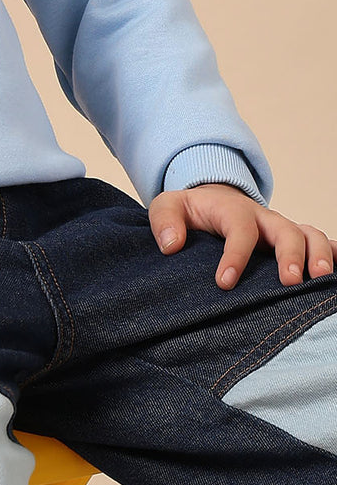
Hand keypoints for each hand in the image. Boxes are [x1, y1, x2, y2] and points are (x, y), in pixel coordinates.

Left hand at [149, 182, 335, 290]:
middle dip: (291, 255)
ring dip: (320, 255)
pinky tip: (336, 276)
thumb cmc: (190, 210)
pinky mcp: (294, 242)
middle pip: (287, 230)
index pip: (240, 230)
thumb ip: (164, 220)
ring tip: (320, 280)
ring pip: (310, 236)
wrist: (211, 202)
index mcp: (233, 210)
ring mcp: (282, 230)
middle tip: (289, 282)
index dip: (235, 256)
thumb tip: (170, 244)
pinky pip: (322, 244)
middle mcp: (264, 219)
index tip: (224, 283)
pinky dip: (335, 255)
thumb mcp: (168, 206)